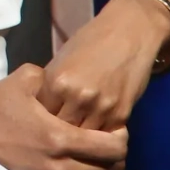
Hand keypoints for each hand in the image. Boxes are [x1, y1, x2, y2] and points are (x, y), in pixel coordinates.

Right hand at [0, 65, 129, 169]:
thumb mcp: (21, 81)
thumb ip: (49, 76)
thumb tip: (63, 76)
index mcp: (59, 139)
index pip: (113, 149)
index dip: (121, 138)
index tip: (115, 127)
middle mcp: (59, 168)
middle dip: (114, 154)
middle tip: (105, 139)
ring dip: (96, 165)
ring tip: (84, 148)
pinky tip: (64, 158)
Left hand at [36, 0, 169, 130]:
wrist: (129, 33)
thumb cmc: (90, 41)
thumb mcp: (61, 59)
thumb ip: (52, 85)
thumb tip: (41, 108)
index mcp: (57, 82)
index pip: (41, 114)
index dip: (40, 118)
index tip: (41, 120)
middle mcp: (78, 97)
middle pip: (60, 129)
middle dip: (58, 131)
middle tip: (57, 132)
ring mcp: (101, 108)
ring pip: (83, 137)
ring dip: (79, 137)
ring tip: (75, 135)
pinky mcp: (121, 114)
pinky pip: (104, 134)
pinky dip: (98, 135)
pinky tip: (94, 132)